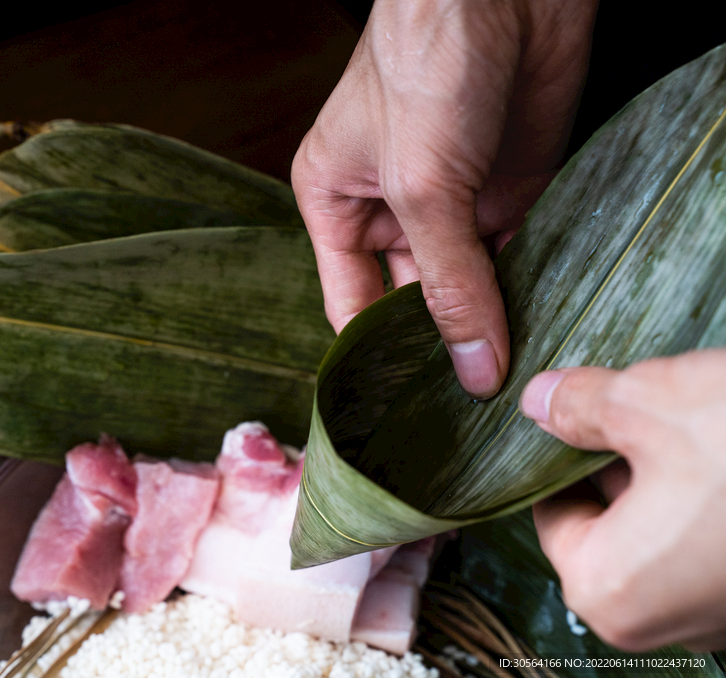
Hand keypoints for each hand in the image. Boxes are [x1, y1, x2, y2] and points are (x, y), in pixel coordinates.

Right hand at [292, 0, 595, 396]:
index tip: (409, 415)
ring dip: (490, 326)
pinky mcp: (511, 191)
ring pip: (470, 286)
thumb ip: (449, 281)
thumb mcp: (423, 185)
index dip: (377, 358)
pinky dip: (529, 293)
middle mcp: (392, 210)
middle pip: (415, 302)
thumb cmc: (426, 60)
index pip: (350, 303)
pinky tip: (543, 331)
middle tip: (471, 410)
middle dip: (441, 348)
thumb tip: (471, 369)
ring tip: (511, 383)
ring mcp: (454, 203)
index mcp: (337, 202)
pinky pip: (517, 260)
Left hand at [521, 349, 725, 650]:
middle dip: (621, 460)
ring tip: (698, 427)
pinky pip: (710, 542)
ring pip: (664, 529)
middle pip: (609, 521)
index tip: (583, 412)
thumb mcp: (647, 402)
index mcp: (606, 588)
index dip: (563, 453)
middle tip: (643, 408)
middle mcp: (657, 620)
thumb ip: (578, 406)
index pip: (552, 511)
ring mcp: (716, 614)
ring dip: (671, 475)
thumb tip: (539, 401)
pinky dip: (711, 499)